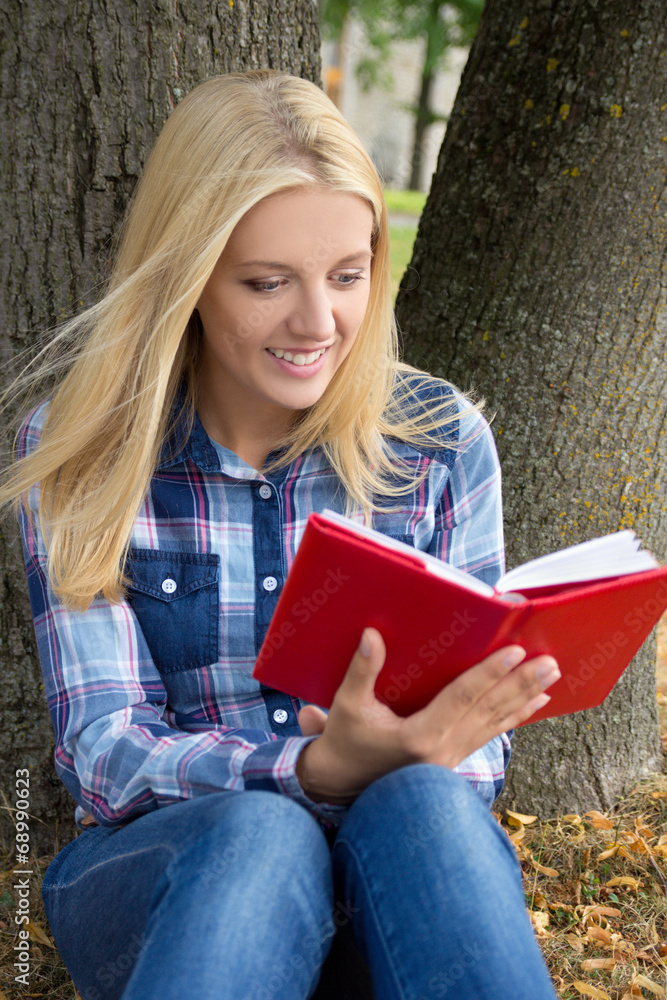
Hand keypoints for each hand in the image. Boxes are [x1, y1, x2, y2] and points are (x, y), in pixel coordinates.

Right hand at [296, 627, 559, 803]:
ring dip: (524, 698)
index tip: (515, 652)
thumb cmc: (345, 742)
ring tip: (551, 679)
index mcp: (419, 736)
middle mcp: (442, 750)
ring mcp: (451, 758)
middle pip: (489, 710)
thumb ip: (362, 670)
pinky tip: (533, 704)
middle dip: (522, 684)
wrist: (342, 786)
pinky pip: (490, 734)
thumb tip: (372, 634)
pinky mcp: (453, 759)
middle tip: (551, 662)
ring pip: (495, 723)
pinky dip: (513, 717)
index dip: (489, 673)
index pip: (462, 697)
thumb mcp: (348, 705)